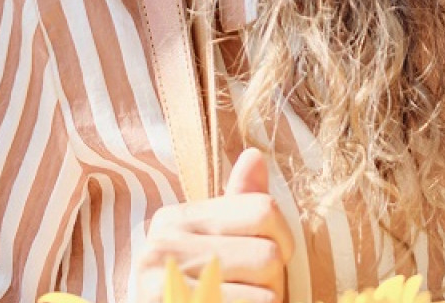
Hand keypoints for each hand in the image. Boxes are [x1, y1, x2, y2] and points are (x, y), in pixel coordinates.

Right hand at [133, 149, 294, 302]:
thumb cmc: (201, 293)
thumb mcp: (217, 246)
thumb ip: (238, 206)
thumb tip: (255, 155)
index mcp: (176, 219)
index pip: (264, 209)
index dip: (282, 241)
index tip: (265, 263)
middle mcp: (162, 245)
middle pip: (268, 253)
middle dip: (272, 282)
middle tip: (245, 294)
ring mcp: (162, 283)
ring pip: (266, 290)